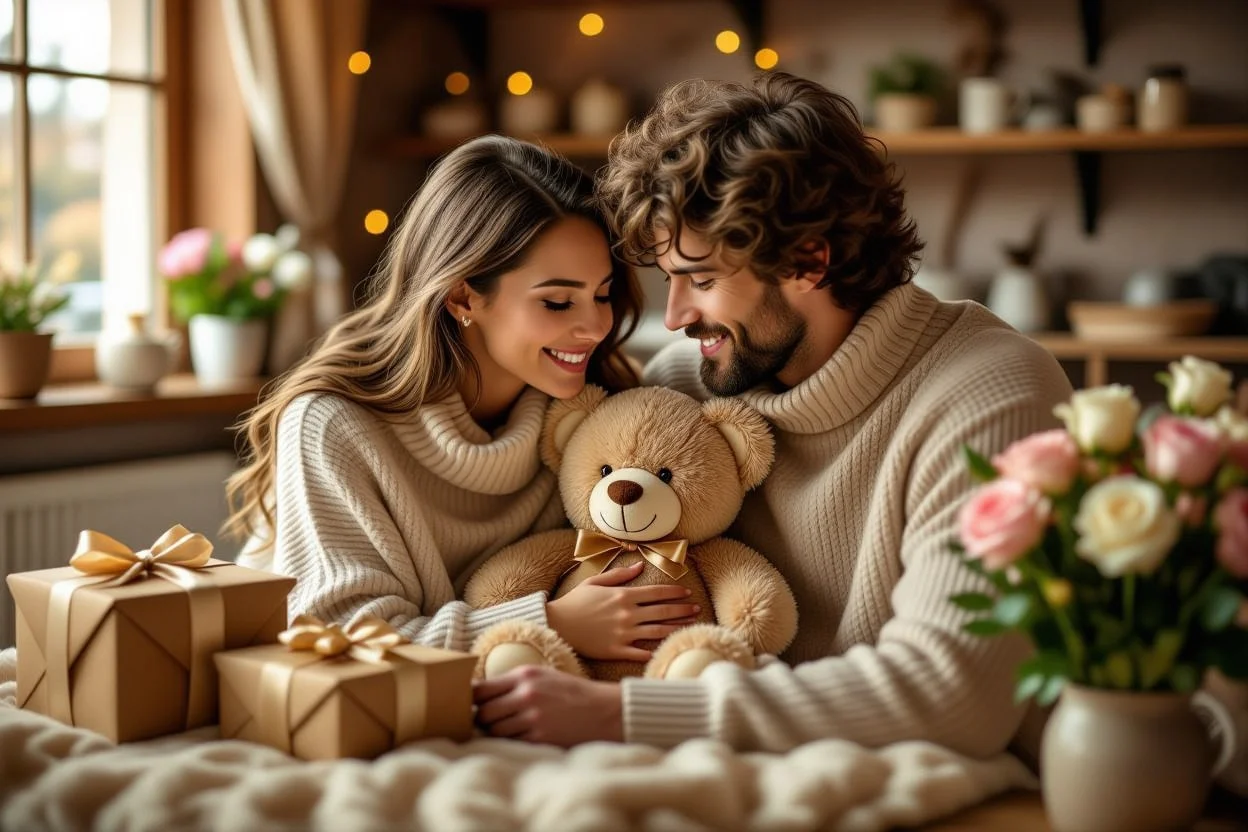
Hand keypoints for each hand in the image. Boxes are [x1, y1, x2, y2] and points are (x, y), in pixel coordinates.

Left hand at [473, 665, 622, 746]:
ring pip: (495, 731)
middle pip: (483, 713)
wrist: (603, 710)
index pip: (480, 689)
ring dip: (495, 733)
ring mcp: (533, 718)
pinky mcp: (540, 738)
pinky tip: (520, 737)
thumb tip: (478, 693)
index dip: (470, 700)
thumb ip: (513, 682)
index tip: (470, 705)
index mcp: (524, 676)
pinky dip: (511, 742)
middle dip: (482, 720)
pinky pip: (511, 743)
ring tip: (506, 730)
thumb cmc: (570, 692)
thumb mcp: (542, 675)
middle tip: (488, 722)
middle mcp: (526, 695)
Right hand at [546, 561, 700, 660]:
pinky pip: (641, 653)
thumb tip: (639, 566)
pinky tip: (668, 649)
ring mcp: (623, 633)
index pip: (657, 592)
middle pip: (663, 611)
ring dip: (677, 628)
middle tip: (697, 609)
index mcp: (623, 595)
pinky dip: (655, 651)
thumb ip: (619, 575)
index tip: (687, 592)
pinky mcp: (616, 650)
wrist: (557, 624)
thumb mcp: (595, 582)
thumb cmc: (574, 602)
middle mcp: (627, 614)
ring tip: (691, 625)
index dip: (675, 592)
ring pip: (658, 631)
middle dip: (683, 609)